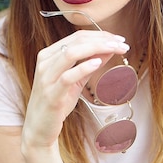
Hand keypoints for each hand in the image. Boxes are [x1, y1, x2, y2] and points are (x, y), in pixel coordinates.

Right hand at [21, 30, 129, 150]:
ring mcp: (46, 77)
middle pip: (76, 42)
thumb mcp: (76, 80)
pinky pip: (67, 76)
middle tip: (122, 43)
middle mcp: (45, 62)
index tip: (118, 39)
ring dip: (97, 48)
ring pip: (71, 53)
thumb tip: (109, 49)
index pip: (77, 37)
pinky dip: (83, 67)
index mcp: (49, 55)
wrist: (39, 128)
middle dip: (102, 40)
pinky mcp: (51, 94)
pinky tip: (98, 63)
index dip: (100, 35)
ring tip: (115, 49)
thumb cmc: (57, 102)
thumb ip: (90, 64)